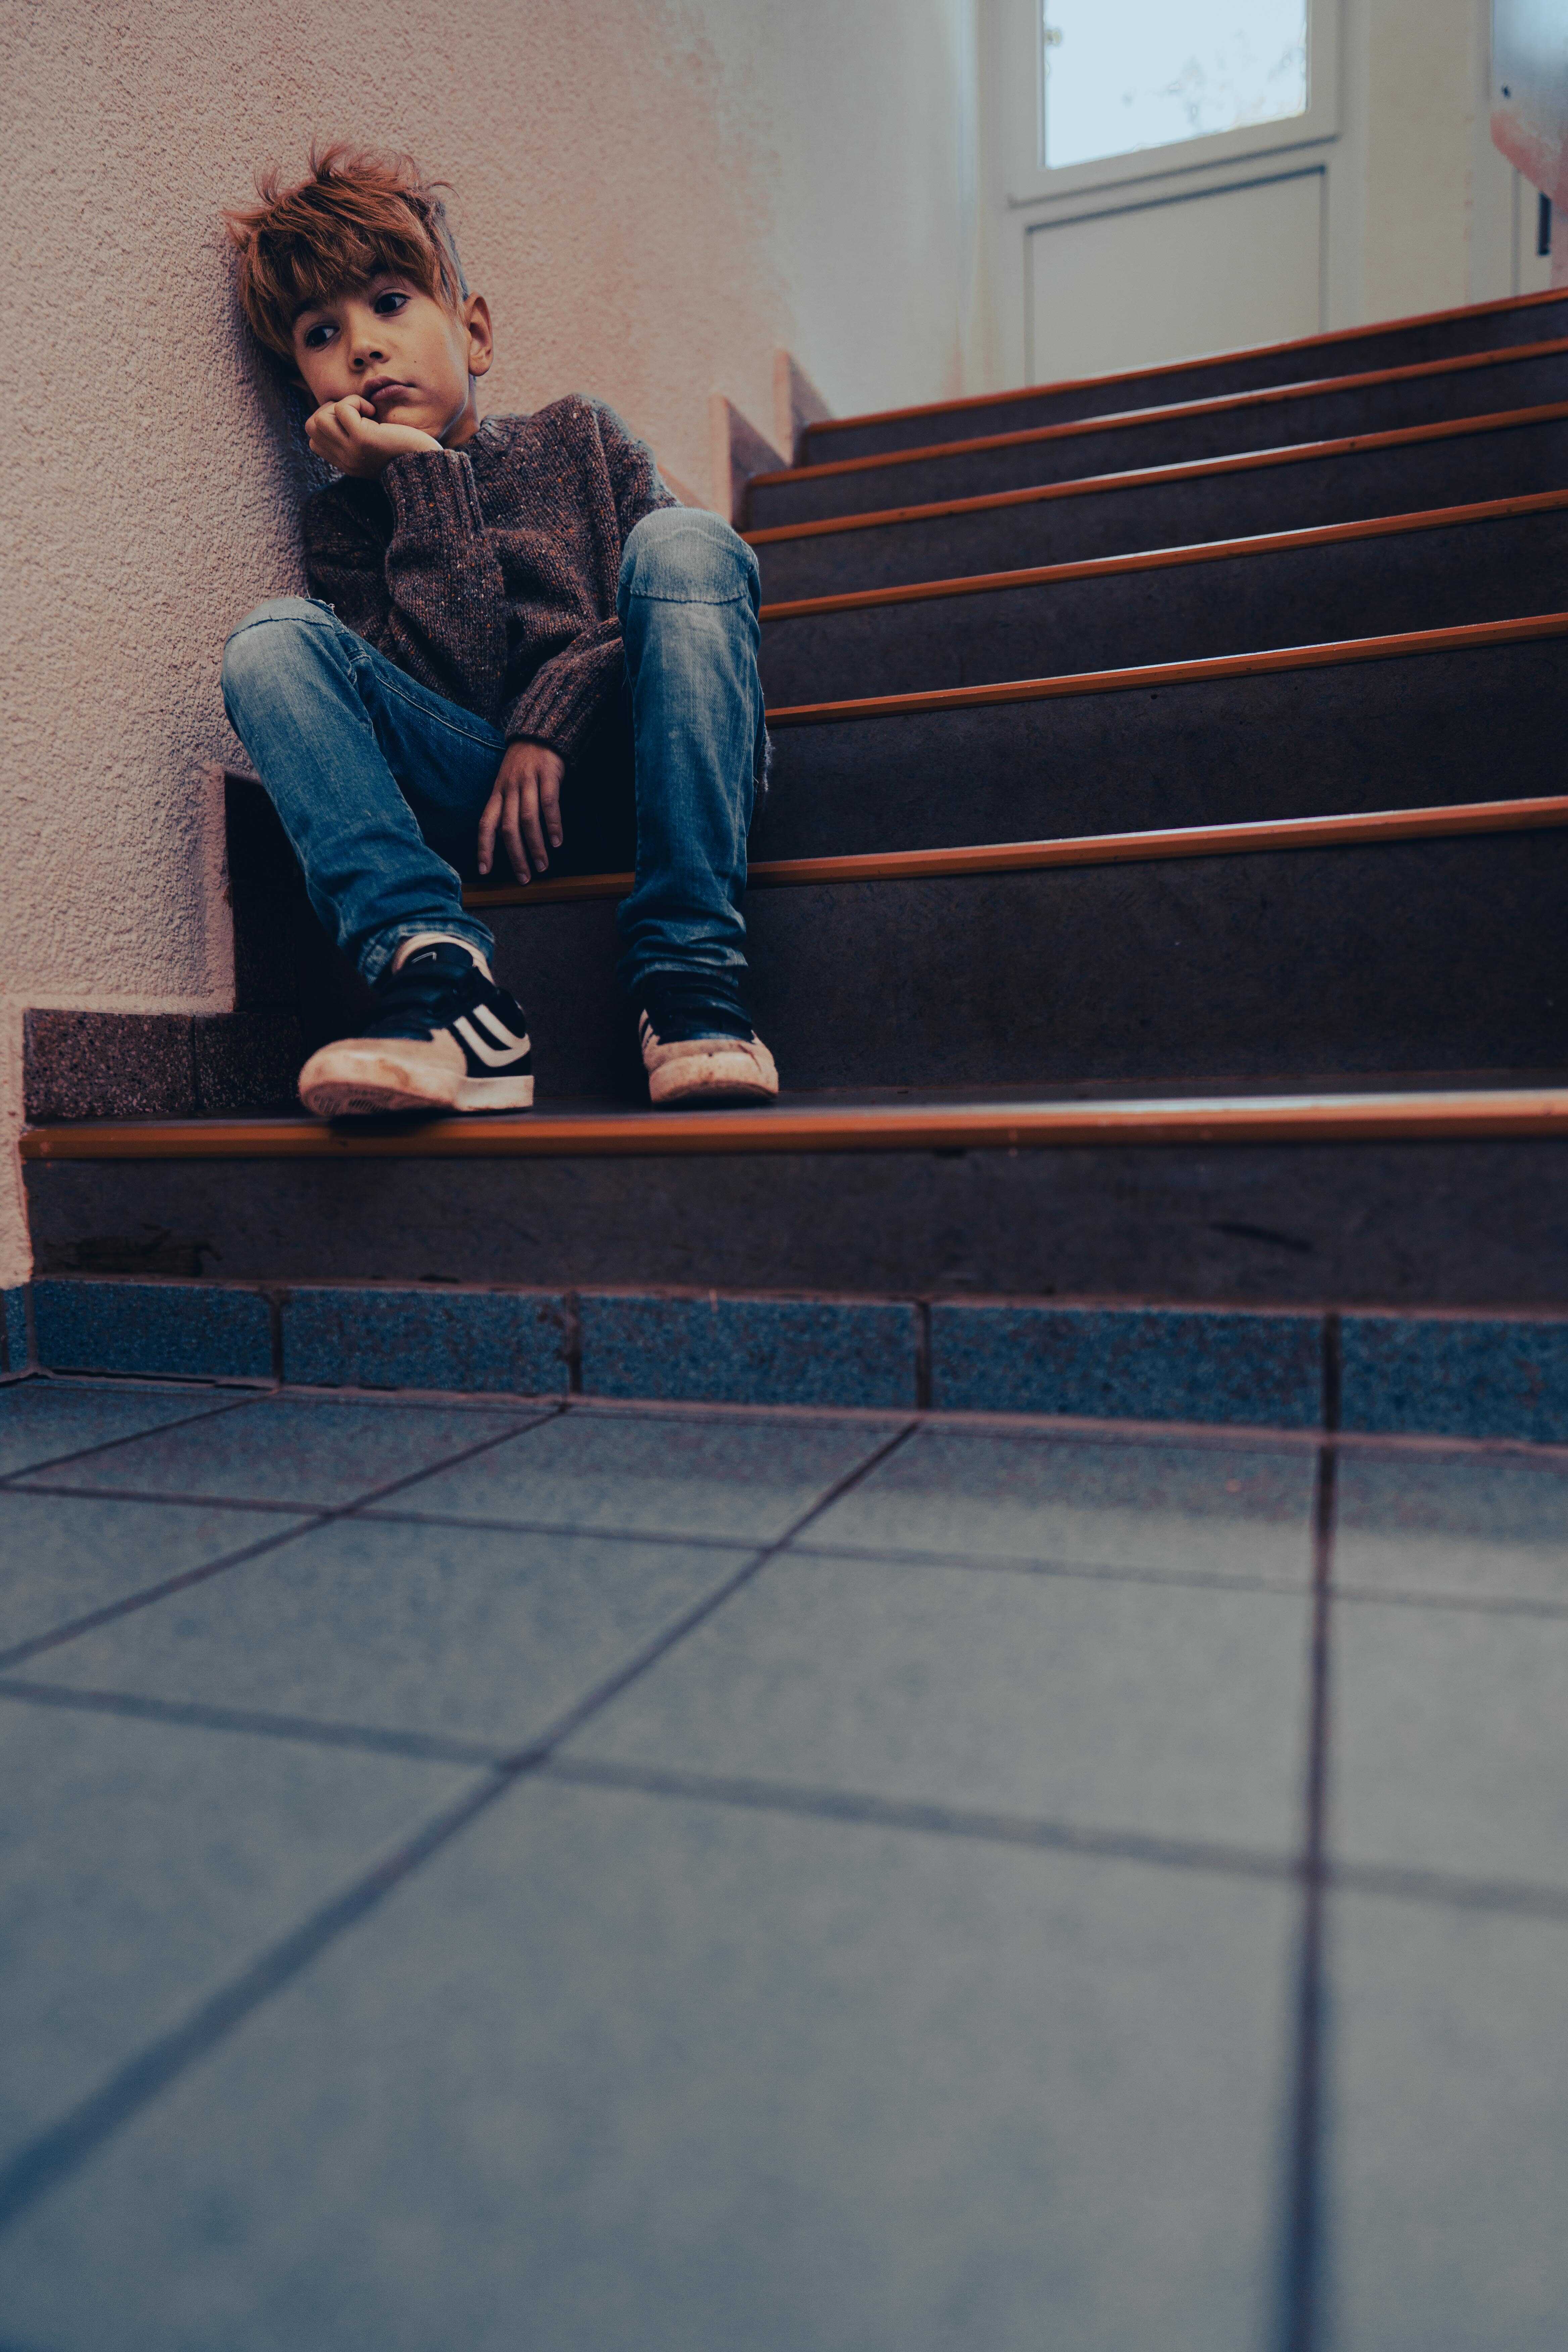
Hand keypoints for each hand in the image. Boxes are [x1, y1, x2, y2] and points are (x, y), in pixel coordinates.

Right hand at [304, 395, 440, 477]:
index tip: (353, 421)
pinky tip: (374, 412)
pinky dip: (356, 402)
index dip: (328, 421)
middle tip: (356, 414)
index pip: (313, 439)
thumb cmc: (407, 452)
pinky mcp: (362, 439)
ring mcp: (351, 451)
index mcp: (346, 463)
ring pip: (320, 417)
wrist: (428, 467)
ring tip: (365, 412)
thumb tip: (338, 411)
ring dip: (342, 405)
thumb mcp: (374, 447)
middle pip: (312, 426)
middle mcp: (345, 460)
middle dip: (330, 410)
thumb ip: (353, 437)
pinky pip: (342, 409)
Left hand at [478, 739, 564, 880]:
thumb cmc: (523, 766)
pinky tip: (557, 841)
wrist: (539, 734)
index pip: (485, 824)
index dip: (484, 848)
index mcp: (497, 794)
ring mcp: (528, 781)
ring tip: (543, 865)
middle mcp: (509, 789)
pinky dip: (553, 824)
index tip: (484, 870)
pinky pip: (549, 803)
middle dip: (515, 855)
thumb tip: (506, 840)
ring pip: (527, 818)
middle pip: (508, 827)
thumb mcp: (507, 785)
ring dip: (535, 845)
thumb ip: (506, 809)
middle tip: (524, 877)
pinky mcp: (547, 775)